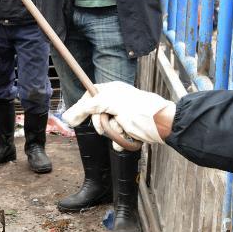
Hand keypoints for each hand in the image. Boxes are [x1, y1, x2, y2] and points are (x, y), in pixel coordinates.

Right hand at [61, 81, 175, 146]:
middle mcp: (117, 101)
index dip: (84, 106)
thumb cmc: (142, 111)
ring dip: (113, 132)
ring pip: (106, 127)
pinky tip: (127, 138)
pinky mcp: (129, 129)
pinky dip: (120, 140)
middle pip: (96, 114)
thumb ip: (88, 107)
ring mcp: (123, 115)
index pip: (90, 95)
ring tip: (123, 130)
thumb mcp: (111, 105)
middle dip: (102, 123)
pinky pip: (116, 137)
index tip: (77, 118)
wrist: (164, 126)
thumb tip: (68, 115)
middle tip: (106, 124)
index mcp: (113, 90)